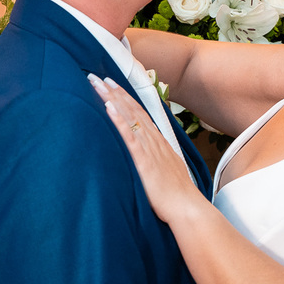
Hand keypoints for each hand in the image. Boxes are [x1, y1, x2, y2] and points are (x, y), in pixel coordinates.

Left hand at [88, 73, 196, 223]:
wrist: (186, 206)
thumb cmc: (175, 192)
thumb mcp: (164, 168)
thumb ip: (153, 157)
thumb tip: (144, 153)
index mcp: (157, 141)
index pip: (139, 112)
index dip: (124, 96)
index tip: (111, 83)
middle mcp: (153, 139)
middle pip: (131, 109)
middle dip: (114, 91)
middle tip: (97, 76)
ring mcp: (149, 148)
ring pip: (128, 116)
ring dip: (112, 98)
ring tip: (98, 84)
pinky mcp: (143, 160)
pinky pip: (129, 136)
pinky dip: (118, 120)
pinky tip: (108, 107)